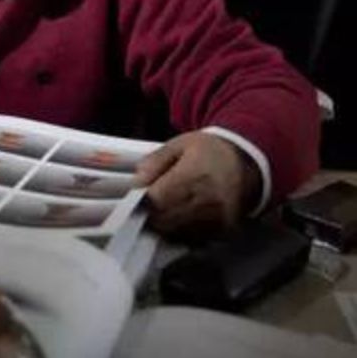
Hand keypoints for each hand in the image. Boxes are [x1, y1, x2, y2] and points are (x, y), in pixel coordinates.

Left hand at [135, 132, 260, 237]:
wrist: (249, 161)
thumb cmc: (209, 151)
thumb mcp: (179, 145)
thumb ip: (154, 162)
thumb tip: (136, 182)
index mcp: (192, 177)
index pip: (156, 201)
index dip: (141, 202)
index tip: (137, 198)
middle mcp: (207, 201)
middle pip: (165, 221)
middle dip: (150, 216)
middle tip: (147, 207)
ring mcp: (218, 219)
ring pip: (178, 234)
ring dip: (165, 226)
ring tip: (164, 211)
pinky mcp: (226, 231)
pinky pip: (195, 240)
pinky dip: (182, 233)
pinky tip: (182, 219)